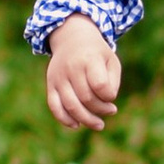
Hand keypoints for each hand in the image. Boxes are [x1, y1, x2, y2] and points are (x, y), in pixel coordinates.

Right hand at [44, 14, 121, 130]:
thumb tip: (106, 103)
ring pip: (71, 105)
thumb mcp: (111, 60)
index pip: (100, 85)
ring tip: (99, 125)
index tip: (112, 96)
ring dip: (87, 120)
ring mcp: (59, 77)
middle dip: (101, 109)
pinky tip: (77, 125)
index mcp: (89, 59)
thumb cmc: (96, 54)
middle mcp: (71, 68)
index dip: (109, 96)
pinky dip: (65, 119)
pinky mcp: (51, 84)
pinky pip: (54, 106)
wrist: (71, 38)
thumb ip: (112, 82)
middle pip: (86, 98)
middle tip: (111, 110)